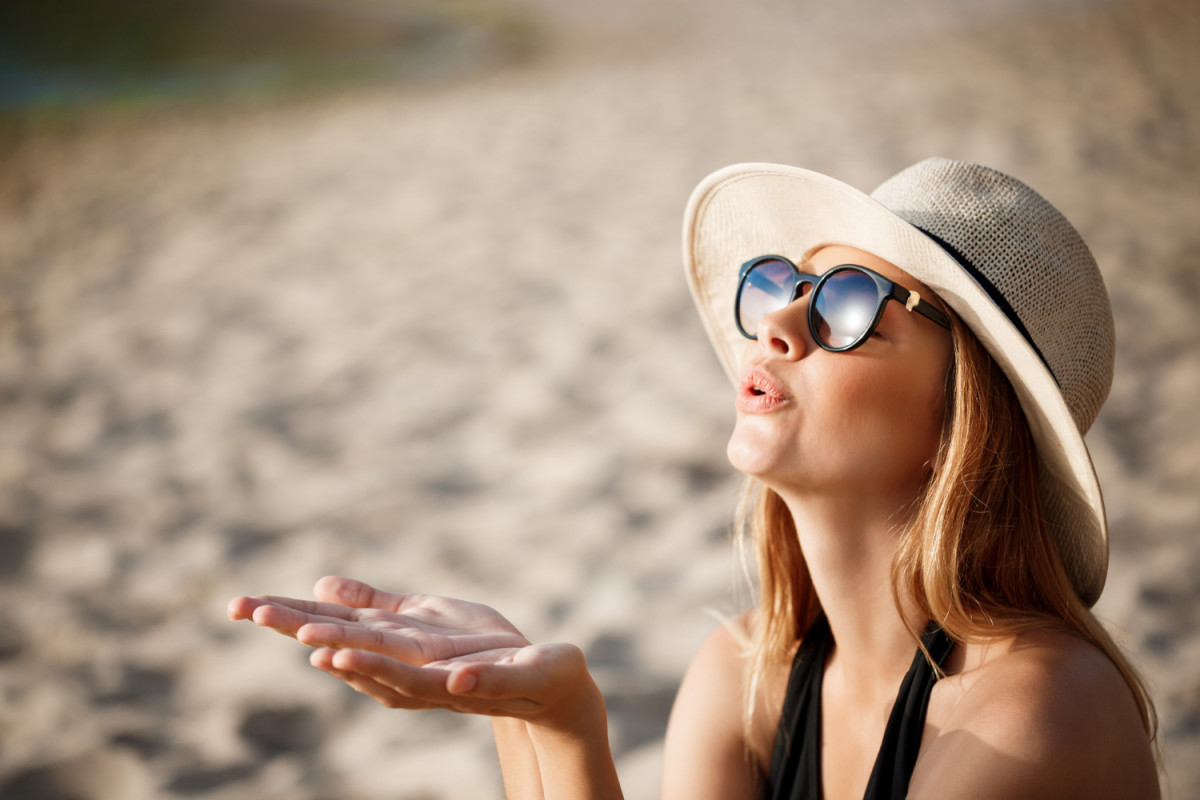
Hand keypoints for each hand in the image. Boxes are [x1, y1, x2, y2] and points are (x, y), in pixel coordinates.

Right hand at [228, 577, 598, 729]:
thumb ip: (373, 606)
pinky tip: (454, 680)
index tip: (239, 605)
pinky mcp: (506, 681)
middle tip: (262, 619)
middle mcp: (414, 670)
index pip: (334, 630)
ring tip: (325, 653)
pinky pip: (482, 686)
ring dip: (365, 666)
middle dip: (310, 636)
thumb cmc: (479, 649)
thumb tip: (320, 585)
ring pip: (406, 679)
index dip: (288, 618)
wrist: (546, 684)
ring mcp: (456, 680)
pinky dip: (466, 684)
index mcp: (394, 647)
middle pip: (355, 653)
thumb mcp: (423, 618)